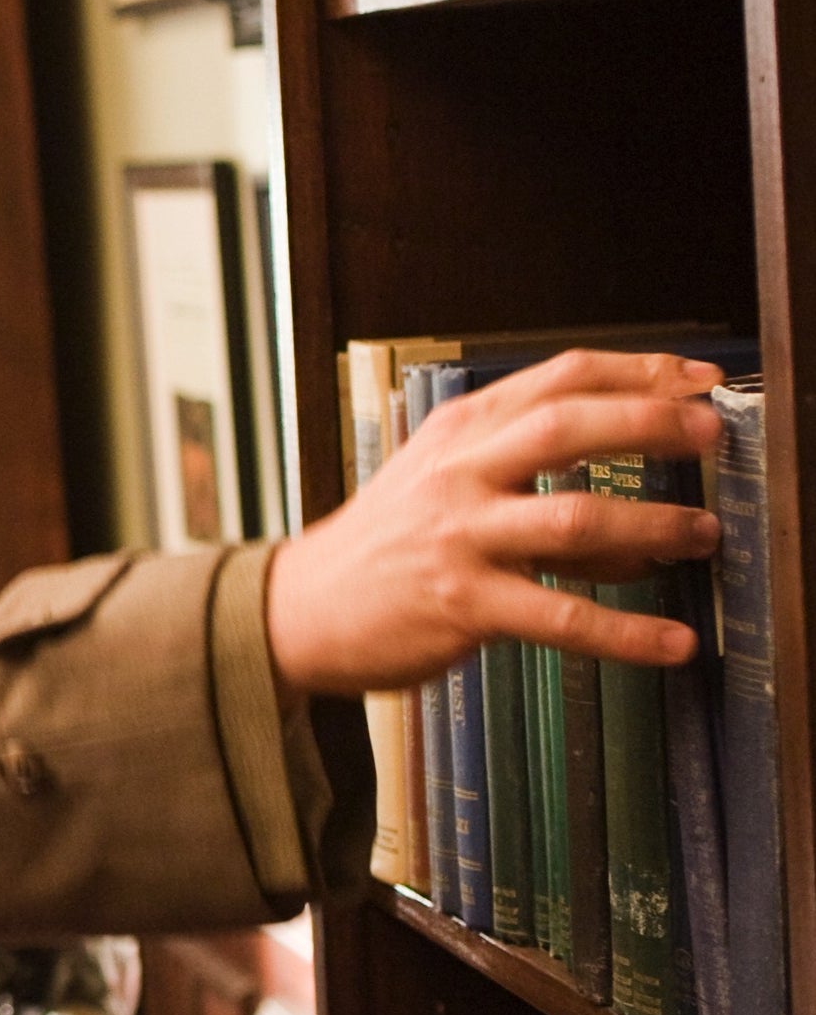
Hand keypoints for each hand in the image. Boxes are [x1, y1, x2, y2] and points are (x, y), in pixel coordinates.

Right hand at [265, 350, 726, 696]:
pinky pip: (561, 616)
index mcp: (459, 432)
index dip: (639, 372)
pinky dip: (626, 633)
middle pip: (568, 425)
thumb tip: (638, 523)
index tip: (700, 380)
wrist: (303, 607)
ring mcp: (460, 537)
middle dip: (652, 424)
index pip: (558, 378)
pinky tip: (671, 642)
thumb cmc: (387, 545)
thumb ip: (532, 487)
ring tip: (703, 534)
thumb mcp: (442, 483)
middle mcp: (460, 473)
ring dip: (655, 524)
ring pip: (574, 518)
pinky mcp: (463, 603)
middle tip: (712, 434)